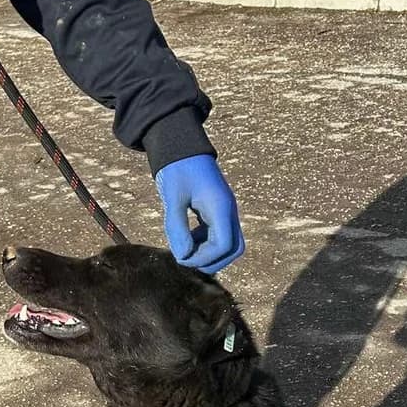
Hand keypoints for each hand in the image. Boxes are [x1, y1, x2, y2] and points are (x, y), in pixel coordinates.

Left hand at [154, 155, 243, 274]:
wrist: (181, 146)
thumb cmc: (177, 168)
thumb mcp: (173, 197)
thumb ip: (177, 227)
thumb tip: (183, 256)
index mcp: (220, 206)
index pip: (223, 245)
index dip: (204, 258)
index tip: (181, 258)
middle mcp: (228, 211)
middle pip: (234, 249)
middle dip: (213, 260)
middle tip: (188, 259)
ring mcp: (225, 211)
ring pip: (229, 244)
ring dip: (209, 252)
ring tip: (185, 246)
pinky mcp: (218, 210)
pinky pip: (219, 234)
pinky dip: (205, 243)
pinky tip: (188, 236)